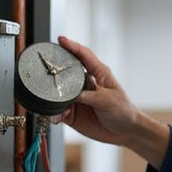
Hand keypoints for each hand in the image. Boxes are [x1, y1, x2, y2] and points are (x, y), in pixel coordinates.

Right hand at [56, 35, 168, 167]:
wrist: (125, 132)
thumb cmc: (123, 111)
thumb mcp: (107, 100)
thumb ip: (88, 96)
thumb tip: (70, 96)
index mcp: (98, 74)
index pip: (84, 56)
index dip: (72, 46)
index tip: (61, 39)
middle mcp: (86, 84)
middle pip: (67, 72)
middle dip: (56, 70)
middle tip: (46, 70)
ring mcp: (78, 98)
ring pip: (60, 93)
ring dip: (53, 97)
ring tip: (52, 101)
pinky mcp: (73, 113)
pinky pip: (59, 111)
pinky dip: (55, 113)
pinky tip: (56, 116)